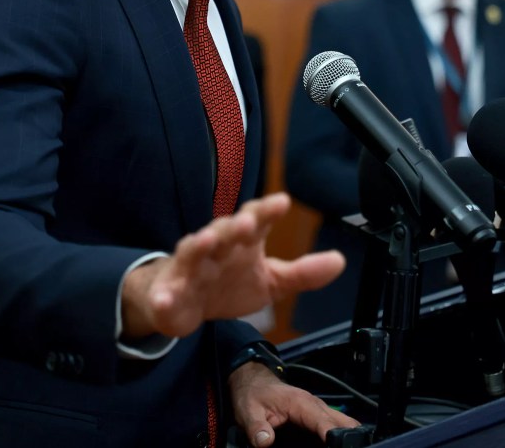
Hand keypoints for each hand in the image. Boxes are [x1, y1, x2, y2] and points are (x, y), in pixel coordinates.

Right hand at [121, 193, 345, 339]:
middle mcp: (215, 247)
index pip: (255, 220)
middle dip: (233, 226)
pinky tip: (167, 299)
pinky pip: (166, 293)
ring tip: (206, 241)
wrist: (183, 302)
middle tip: (246, 223)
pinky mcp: (169, 292)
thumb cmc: (227, 283)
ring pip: (192, 252)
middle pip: (223, 230)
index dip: (267, 211)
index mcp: (241, 241)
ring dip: (199, 245)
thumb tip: (339, 261)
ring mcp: (189, 268)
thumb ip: (302, 273)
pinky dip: (165, 295)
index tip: (282, 202)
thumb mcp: (270, 280)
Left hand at [230, 362, 359, 445]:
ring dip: (344, 439)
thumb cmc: (253, 395)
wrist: (254, 385)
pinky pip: (335, 429)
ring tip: (343, 446)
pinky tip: (333, 445)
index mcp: (301, 403)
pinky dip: (337, 439)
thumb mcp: (248, 412)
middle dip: (349, 438)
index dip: (334, 436)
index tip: (342, 445)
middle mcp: (316, 407)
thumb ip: (256, 427)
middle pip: (345, 424)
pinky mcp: (317, 421)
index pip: (324, 422)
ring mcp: (319, 414)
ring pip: (344, 426)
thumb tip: (265, 441)